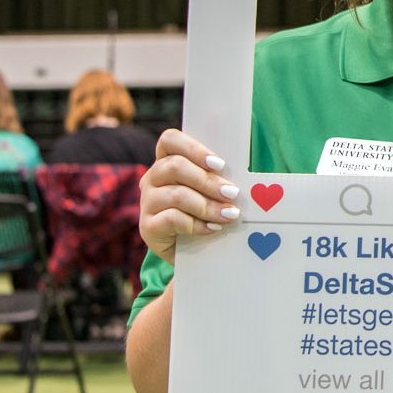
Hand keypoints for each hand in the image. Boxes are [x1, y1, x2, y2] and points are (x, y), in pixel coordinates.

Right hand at [139, 128, 239, 264]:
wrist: (190, 252)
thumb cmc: (204, 213)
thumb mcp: (211, 192)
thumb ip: (218, 178)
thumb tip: (245, 177)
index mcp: (166, 161)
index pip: (170, 140)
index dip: (194, 148)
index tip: (220, 164)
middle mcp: (152, 178)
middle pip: (175, 166)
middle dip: (208, 181)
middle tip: (232, 193)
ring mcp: (148, 202)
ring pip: (176, 194)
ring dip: (208, 205)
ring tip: (229, 215)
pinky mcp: (147, 227)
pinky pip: (172, 219)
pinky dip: (196, 224)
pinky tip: (212, 228)